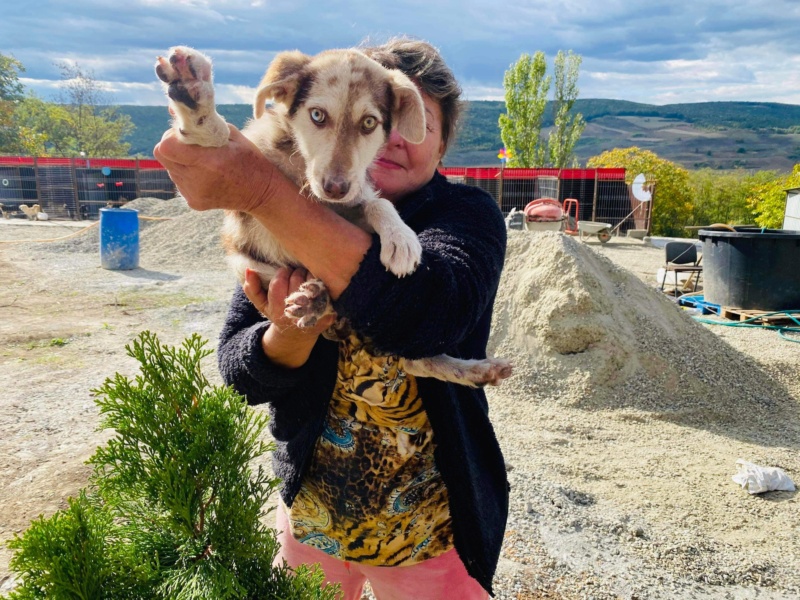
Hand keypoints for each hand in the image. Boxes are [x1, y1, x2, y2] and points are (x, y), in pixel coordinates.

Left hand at [153, 124, 277, 213]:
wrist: (261, 193)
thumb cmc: (249, 159)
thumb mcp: (232, 135)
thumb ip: (202, 122)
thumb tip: (173, 110)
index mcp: (208, 161)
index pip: (165, 147)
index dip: (171, 137)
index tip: (185, 135)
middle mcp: (197, 180)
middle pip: (163, 156)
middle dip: (173, 146)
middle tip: (192, 146)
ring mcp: (194, 194)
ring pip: (170, 169)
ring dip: (180, 161)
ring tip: (203, 162)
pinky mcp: (193, 202)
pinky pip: (179, 181)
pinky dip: (187, 174)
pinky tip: (205, 175)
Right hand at [243, 267, 335, 367]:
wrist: (297, 334)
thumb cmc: (277, 312)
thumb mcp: (261, 304)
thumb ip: (252, 288)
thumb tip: (249, 270)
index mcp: (277, 308)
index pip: (279, 282)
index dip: (282, 274)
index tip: (284, 273)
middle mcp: (295, 312)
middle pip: (297, 279)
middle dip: (297, 272)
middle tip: (297, 274)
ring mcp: (312, 314)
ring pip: (313, 281)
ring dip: (310, 275)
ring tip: (307, 279)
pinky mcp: (327, 315)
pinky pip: (327, 292)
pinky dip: (324, 286)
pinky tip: (319, 288)